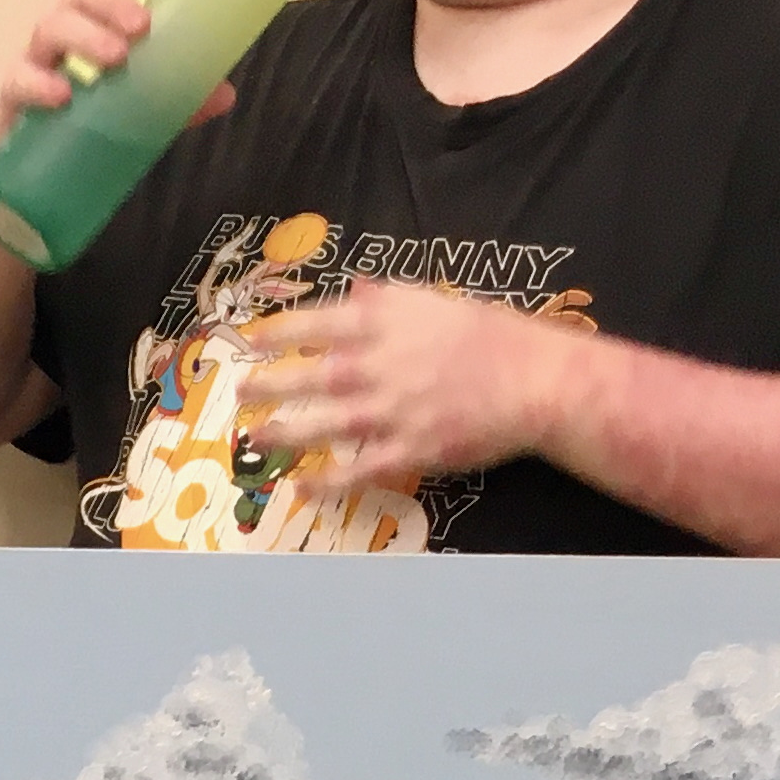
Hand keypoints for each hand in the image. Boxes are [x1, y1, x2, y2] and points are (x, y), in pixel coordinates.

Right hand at [0, 0, 237, 157]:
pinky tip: (62, 96)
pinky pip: (15, 81)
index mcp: (90, 41)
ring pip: (47, 30)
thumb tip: (224, 95)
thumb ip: (174, 106)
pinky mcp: (8, 108)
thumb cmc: (81, 145)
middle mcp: (60, 48)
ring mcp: (32, 72)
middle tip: (139, 31)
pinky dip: (36, 83)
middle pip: (74, 2)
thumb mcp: (135, 123)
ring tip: (113, 60)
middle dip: (106, 6)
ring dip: (81, 37)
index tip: (152, 14)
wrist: (28, 203)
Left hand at [238, 279, 590, 479]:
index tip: (250, 339)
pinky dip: (327, 482)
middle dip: (269, 384)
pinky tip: (301, 488)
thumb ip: (392, 302)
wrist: (539, 380)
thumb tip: (356, 290)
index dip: (279, 332)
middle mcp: (383, 364)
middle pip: (310, 375)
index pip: (319, 323)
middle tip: (239, 393)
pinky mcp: (410, 450)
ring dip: (284, 432)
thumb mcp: (439, 304)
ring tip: (252, 437)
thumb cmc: (494, 338)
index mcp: (389, 323)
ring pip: (324, 423)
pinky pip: (358, 471)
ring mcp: (394, 410)